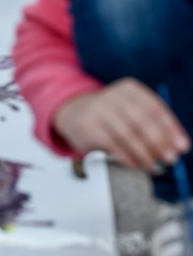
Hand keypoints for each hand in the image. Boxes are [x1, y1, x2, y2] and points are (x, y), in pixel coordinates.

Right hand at [53, 78, 190, 172]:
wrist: (73, 113)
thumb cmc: (110, 116)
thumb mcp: (130, 112)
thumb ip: (154, 125)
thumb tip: (178, 146)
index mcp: (129, 89)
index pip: (155, 107)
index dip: (171, 129)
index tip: (182, 147)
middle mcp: (114, 95)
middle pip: (142, 120)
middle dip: (160, 143)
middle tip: (170, 159)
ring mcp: (99, 110)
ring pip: (129, 135)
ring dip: (145, 154)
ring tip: (153, 167)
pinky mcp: (89, 126)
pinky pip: (114, 145)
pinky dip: (128, 158)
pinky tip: (135, 165)